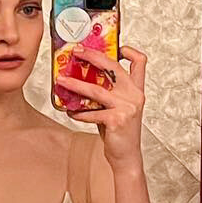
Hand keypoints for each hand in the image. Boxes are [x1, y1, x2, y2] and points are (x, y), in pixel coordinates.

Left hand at [58, 44, 147, 165]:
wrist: (126, 156)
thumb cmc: (119, 131)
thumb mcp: (118, 107)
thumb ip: (107, 92)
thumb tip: (81, 77)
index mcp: (137, 89)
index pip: (140, 62)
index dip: (128, 50)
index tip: (113, 46)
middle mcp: (135, 95)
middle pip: (114, 67)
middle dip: (93, 56)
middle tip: (76, 52)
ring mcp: (127, 107)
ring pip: (96, 89)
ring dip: (75, 84)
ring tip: (61, 81)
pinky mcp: (117, 119)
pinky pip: (91, 112)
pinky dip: (78, 112)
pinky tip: (69, 112)